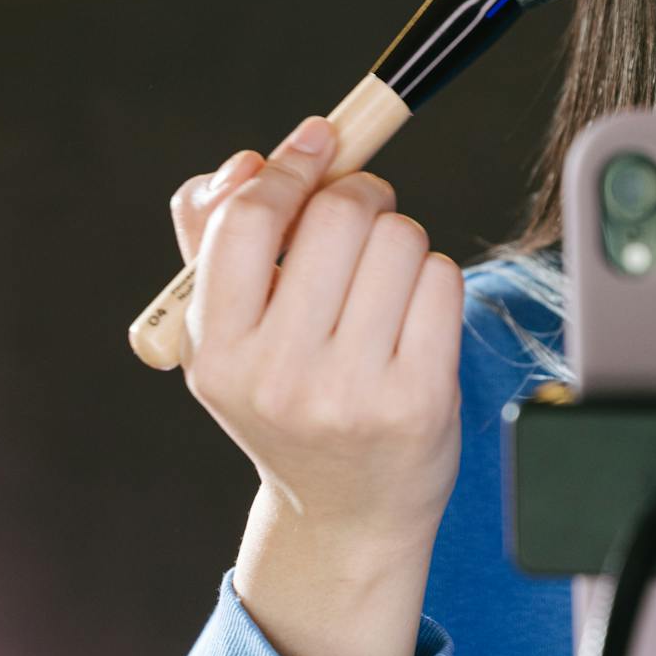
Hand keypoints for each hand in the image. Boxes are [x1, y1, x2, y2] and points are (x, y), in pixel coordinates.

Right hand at [168, 118, 464, 551]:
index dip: (287, 168)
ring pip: (399, 238)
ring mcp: (352, 392)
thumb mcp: (228, 337)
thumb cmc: (287, 401)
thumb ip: (214, 237)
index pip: (245, 222)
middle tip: (360, 217)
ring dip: (398, 240)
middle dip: (358, 195)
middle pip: (337, 215)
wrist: (346, 514)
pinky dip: (432, 280)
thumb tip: (251, 161)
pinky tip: (412, 318)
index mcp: (219, 354)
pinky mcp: (420, 399)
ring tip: (381, 286)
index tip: (317, 142)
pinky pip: (442, 279)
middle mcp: (280, 378)